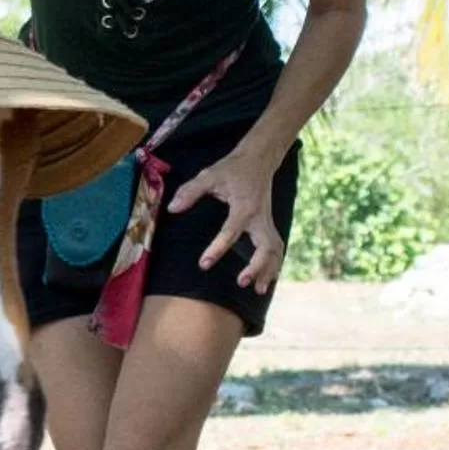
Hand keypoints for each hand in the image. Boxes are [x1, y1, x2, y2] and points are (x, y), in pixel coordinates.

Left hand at [170, 146, 284, 291]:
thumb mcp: (209, 175)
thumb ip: (190, 191)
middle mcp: (259, 218)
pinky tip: (267, 280)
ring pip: (275, 250)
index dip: (217, 249)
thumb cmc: (232, 168)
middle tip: (242, 282)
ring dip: (269, 270)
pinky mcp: (269, 225)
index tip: (203, 264)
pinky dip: (274, 265)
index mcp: (243, 207)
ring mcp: (267, 222)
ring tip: (259, 290)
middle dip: (257, 266)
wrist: (258, 159)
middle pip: (265, 247)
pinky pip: (276, 248)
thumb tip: (172, 208)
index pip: (231, 232)